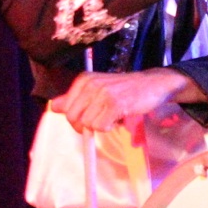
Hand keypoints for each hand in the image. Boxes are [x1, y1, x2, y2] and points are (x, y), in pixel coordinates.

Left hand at [54, 68, 199, 132]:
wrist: (153, 84)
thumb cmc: (125, 90)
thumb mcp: (97, 90)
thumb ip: (75, 99)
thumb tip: (54, 107)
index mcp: (83, 80)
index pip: (63, 108)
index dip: (75, 119)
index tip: (89, 118)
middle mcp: (91, 84)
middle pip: (72, 118)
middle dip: (86, 125)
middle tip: (102, 120)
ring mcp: (103, 93)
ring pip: (87, 124)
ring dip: (101, 126)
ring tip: (114, 115)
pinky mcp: (115, 104)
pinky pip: (101, 126)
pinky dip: (110, 127)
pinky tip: (119, 118)